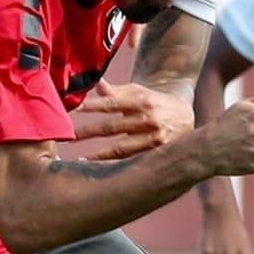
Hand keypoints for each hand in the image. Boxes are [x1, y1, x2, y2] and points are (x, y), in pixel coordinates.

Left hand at [73, 81, 196, 160]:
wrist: (185, 116)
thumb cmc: (154, 101)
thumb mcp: (138, 92)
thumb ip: (116, 91)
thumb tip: (96, 84)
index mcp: (142, 101)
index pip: (113, 104)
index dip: (93, 106)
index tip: (75, 110)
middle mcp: (148, 120)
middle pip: (112, 127)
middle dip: (88, 132)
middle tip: (67, 137)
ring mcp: (153, 139)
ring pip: (121, 149)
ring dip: (99, 155)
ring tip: (80, 159)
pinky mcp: (156, 154)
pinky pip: (131, 161)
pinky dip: (114, 165)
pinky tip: (99, 170)